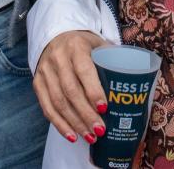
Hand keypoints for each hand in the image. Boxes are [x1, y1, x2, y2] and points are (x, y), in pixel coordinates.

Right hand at [33, 30, 107, 145]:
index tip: (104, 109)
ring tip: (90, 137)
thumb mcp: (98, 44)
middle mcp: (58, 58)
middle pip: (70, 91)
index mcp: (76, 46)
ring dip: (75, 123)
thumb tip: (135, 82)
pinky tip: (72, 135)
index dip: (93, 91)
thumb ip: (112, 60)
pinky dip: (60, 124)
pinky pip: (47, 108)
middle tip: (100, 130)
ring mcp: (45, 71)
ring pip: (58, 102)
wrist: (56, 36)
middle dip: (86, 114)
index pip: (84, 70)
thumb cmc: (84, 45)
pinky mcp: (37, 83)